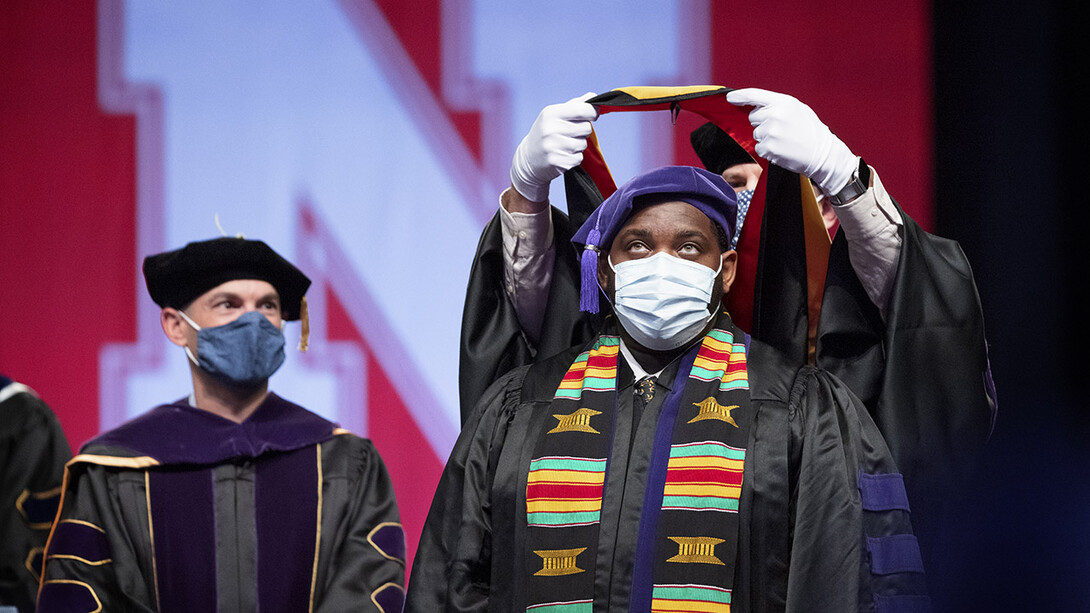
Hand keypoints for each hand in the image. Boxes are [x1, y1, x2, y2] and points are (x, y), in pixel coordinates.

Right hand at [509, 92, 598, 202]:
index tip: (593, 115)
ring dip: (579, 145)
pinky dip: (575, 157)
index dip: (593, 112)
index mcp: (551, 113)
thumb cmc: (546, 132)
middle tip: (571, 133)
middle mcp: (550, 129)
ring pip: (583, 144)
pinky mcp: (557, 162)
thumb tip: (594, 97)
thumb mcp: (555, 115)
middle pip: (586, 128)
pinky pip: (579, 158)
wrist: (529, 158)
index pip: (582, 110)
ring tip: (565, 145)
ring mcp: (553, 147)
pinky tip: (563, 155)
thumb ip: (575, 105)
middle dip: (584, 131)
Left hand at [726, 88, 857, 195]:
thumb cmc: (810, 131)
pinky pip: (758, 147)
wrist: (822, 154)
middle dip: (762, 122)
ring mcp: (770, 131)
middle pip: (753, 117)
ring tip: (784, 140)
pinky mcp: (768, 147)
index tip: (730, 98)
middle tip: (781, 129)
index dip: (740, 96)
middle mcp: (775, 114)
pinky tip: (782, 149)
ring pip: (755, 133)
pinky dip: (767, 150)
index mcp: (784, 102)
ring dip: (766, 138)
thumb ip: (777, 105)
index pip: (755, 94)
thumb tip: (755, 106)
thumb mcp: (798, 109)